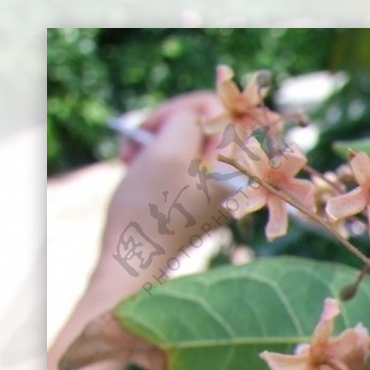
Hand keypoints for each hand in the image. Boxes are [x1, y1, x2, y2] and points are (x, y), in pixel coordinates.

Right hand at [92, 91, 226, 303]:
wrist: (135, 260)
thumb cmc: (149, 209)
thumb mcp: (165, 149)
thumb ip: (186, 118)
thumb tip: (195, 113)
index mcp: (239, 167)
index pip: (216, 109)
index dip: (178, 109)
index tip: (148, 127)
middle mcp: (237, 179)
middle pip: (203, 124)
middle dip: (165, 126)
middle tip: (136, 142)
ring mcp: (220, 189)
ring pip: (188, 142)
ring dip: (156, 142)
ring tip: (131, 159)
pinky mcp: (202, 198)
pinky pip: (184, 162)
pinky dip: (159, 159)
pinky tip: (138, 169)